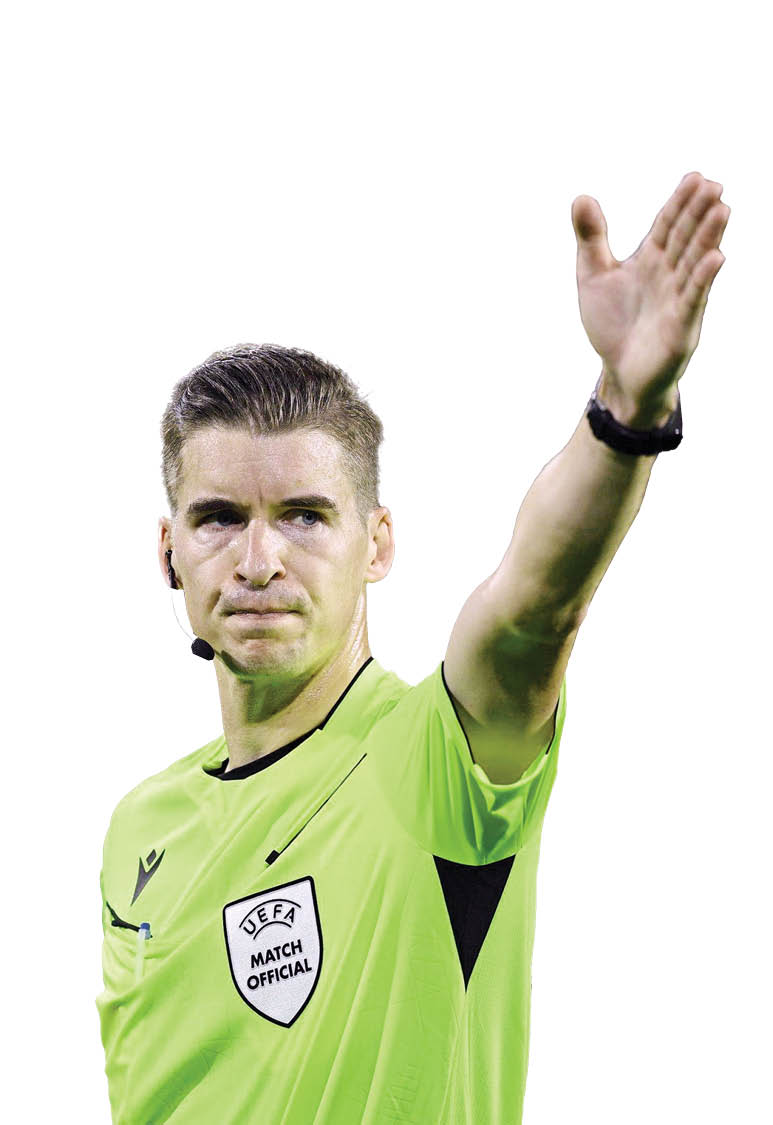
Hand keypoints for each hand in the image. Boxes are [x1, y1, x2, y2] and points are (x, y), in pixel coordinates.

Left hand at [571, 172, 730, 418]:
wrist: (619, 373)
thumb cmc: (611, 324)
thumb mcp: (593, 276)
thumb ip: (591, 238)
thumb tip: (581, 196)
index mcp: (651, 259)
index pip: (668, 224)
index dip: (680, 201)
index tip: (695, 176)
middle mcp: (669, 274)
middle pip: (686, 237)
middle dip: (699, 212)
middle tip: (713, 185)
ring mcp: (678, 298)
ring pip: (695, 262)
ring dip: (709, 237)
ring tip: (722, 209)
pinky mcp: (681, 326)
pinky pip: (694, 298)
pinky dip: (703, 278)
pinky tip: (717, 257)